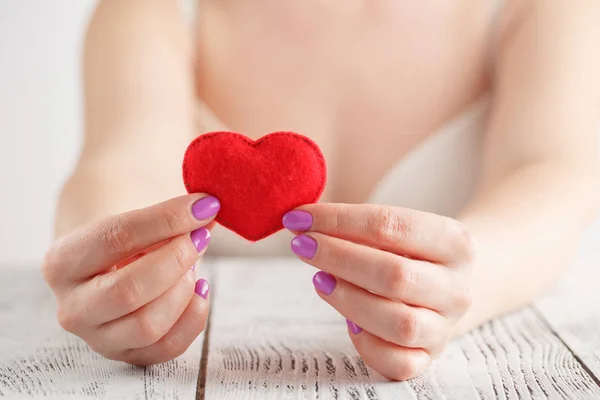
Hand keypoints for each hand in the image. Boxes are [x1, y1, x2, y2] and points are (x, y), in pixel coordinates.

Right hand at [42, 194, 220, 364]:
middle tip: (200, 236)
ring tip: (192, 264)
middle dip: (176, 259)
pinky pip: (168, 346)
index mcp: (61, 261)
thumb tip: (207, 211)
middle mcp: (71, 307)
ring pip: (148, 326)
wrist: (111, 262)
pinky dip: (193, 316)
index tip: (202, 206)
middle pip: (128, 291)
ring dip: (183, 290)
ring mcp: (97, 337)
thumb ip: (167, 213)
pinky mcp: (127, 354)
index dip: (165, 220)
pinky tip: (199, 289)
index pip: (115, 238)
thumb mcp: (135, 213)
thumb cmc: (125, 233)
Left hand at [283, 204, 475, 380]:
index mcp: (456, 243)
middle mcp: (457, 287)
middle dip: (338, 258)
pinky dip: (367, 345)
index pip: (393, 226)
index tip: (300, 218)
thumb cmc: (411, 251)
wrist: (450, 284)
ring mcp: (446, 327)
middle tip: (302, 246)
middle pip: (394, 275)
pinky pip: (398, 363)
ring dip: (349, 300)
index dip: (340, 220)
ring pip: (399, 323)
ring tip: (319, 279)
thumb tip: (302, 223)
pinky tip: (348, 322)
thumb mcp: (399, 229)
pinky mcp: (429, 357)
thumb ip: (358, 226)